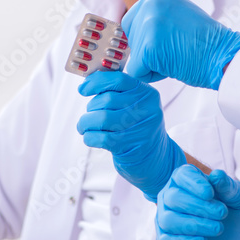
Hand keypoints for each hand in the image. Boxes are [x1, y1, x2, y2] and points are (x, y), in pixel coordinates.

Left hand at [77, 70, 186, 200]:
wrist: (156, 160)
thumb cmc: (138, 130)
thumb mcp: (136, 107)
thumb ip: (118, 94)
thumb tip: (87, 84)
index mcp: (147, 94)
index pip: (119, 79)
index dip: (96, 82)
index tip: (83, 89)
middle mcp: (147, 109)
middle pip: (107, 99)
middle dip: (91, 108)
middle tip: (89, 116)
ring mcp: (140, 128)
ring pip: (102, 118)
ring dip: (86, 122)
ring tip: (84, 127)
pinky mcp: (131, 146)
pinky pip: (101, 137)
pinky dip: (89, 137)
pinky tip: (90, 138)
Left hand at [121, 0, 239, 89]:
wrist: (224, 55)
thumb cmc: (205, 41)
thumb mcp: (177, 14)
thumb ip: (156, 17)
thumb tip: (133, 30)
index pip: (132, 21)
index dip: (147, 38)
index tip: (171, 39)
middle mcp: (150, 3)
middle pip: (130, 37)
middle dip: (147, 50)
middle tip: (175, 49)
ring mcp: (148, 24)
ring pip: (134, 55)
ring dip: (152, 63)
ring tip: (177, 55)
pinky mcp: (148, 47)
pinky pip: (136, 71)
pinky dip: (151, 76)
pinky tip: (174, 66)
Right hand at [156, 165, 239, 239]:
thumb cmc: (232, 214)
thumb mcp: (237, 198)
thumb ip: (228, 186)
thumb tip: (217, 175)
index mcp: (185, 180)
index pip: (182, 175)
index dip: (194, 184)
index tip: (210, 194)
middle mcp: (170, 197)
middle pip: (173, 198)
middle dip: (199, 207)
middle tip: (222, 214)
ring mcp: (165, 219)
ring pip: (168, 220)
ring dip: (195, 225)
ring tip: (218, 229)